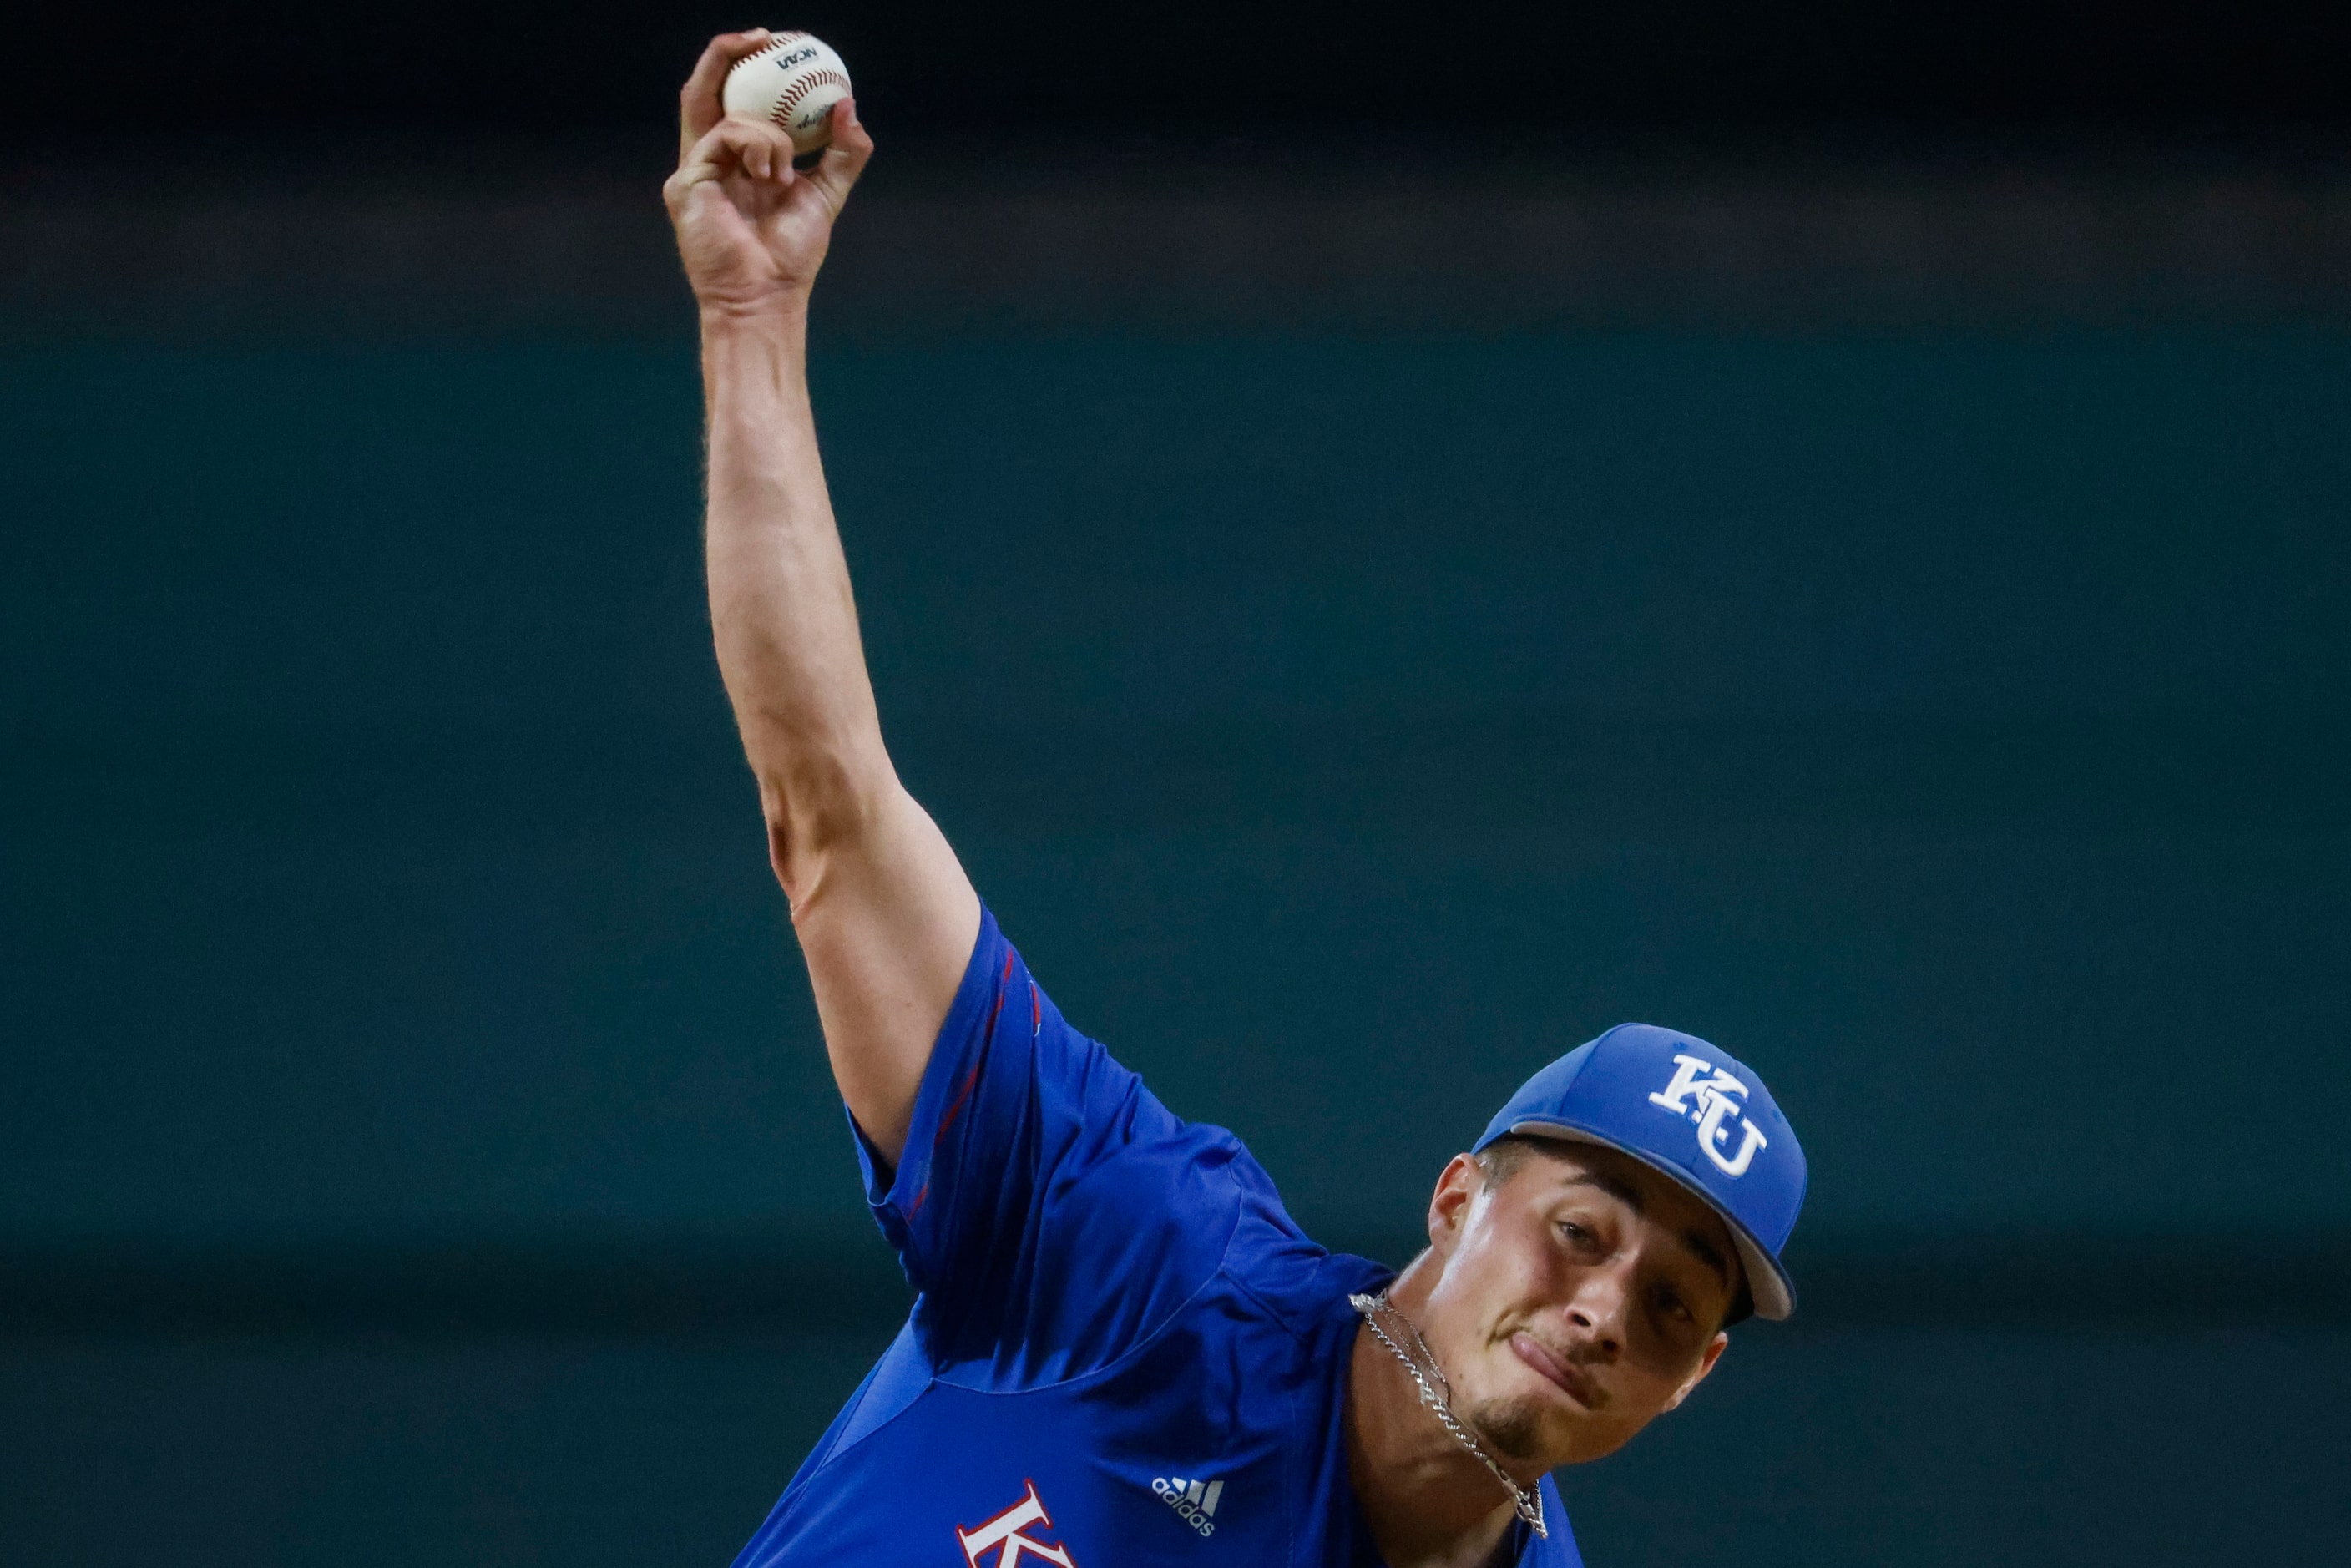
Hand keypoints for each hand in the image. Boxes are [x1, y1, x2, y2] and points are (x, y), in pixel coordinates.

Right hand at [663, 29, 874, 317]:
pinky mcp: (685, 182)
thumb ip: (843, 153)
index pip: (736, 98)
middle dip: (730, 51)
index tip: (785, 45)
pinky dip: (757, 147)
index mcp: (736, 159)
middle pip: (707, 87)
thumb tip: (850, 106)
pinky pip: (724, 136)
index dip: (752, 65)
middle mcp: (710, 158)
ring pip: (726, 113)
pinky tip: (772, 176)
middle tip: (767, 35)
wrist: (766, 296)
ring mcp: (693, 169)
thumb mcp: (826, 194)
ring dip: (769, 133)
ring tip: (784, 172)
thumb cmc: (790, 254)